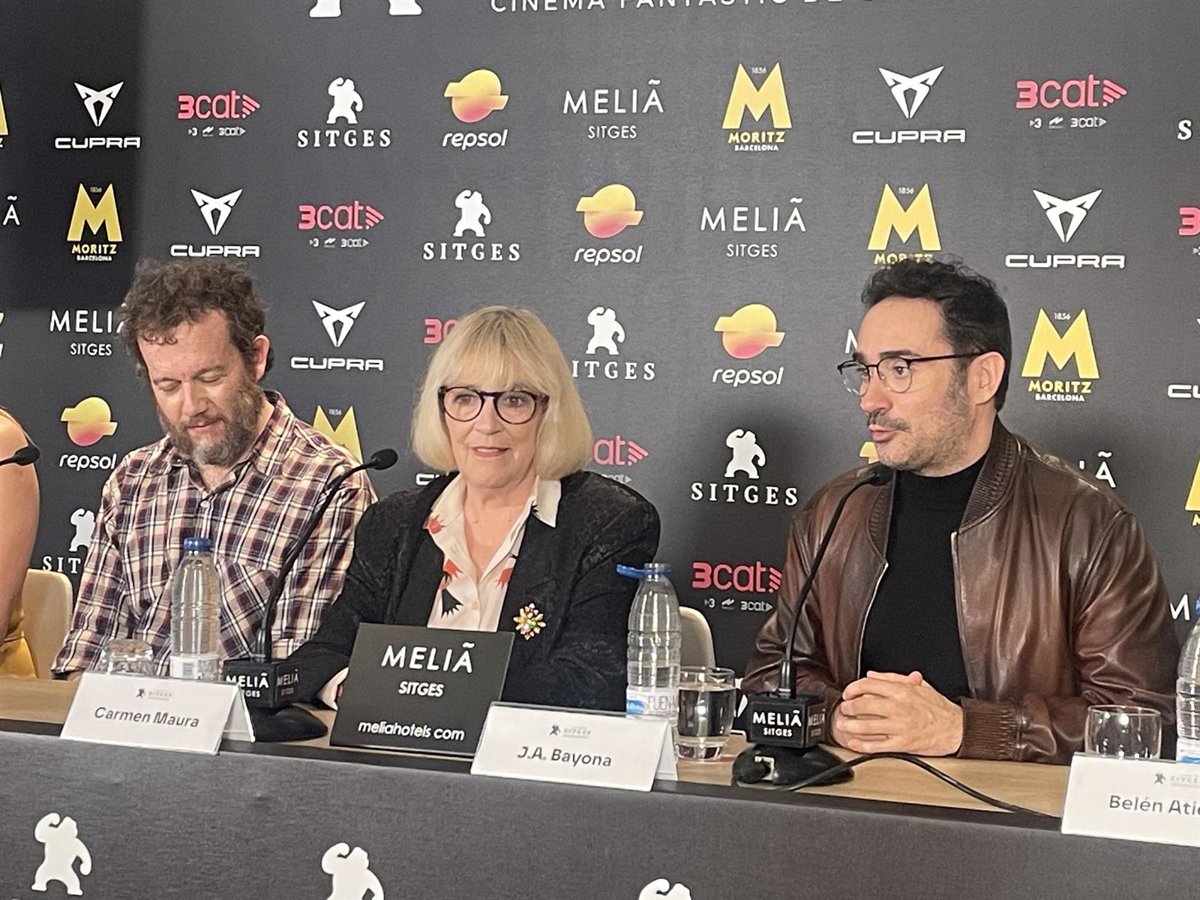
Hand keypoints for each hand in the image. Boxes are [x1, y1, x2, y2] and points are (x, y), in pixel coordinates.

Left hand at [834, 671, 962, 756]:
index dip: (854, 688)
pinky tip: (854, 743)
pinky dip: (863, 745)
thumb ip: (894, 678)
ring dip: (851, 725)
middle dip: (849, 707)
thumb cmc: (939, 708)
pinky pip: (878, 745)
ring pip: (868, 725)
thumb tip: (873, 675)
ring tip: (842, 724)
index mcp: (902, 691)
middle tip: (844, 709)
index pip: (870, 685)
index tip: (848, 693)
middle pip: (865, 704)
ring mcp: (900, 726)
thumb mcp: (919, 686)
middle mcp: (899, 707)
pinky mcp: (903, 743)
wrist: (957, 728)